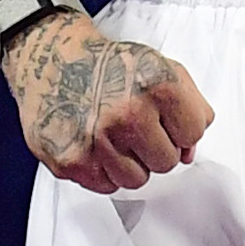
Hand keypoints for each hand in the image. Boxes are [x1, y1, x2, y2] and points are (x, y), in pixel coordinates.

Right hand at [14, 18, 211, 192]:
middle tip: (134, 126)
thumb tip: (189, 152)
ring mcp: (98, 140)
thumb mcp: (160, 66)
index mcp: (157, 85)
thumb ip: (190, 106)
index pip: (193, 133)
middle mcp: (128, 113)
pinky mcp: (72, 161)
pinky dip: (103, 169)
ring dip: (130, 163)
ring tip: (113, 135)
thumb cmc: (106, 65)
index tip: (164, 118)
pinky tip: (95, 143)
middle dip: (155, 147)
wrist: (50, 59)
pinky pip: (106, 185)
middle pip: (167, 162)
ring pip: (137, 180)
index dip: (180, 127)